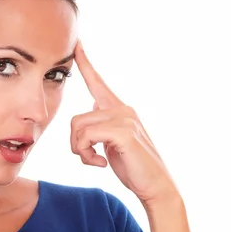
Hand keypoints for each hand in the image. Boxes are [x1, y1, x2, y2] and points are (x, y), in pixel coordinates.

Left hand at [70, 40, 179, 204]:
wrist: (156, 187)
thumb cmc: (133, 167)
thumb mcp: (113, 142)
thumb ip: (103, 125)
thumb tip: (93, 109)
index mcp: (119, 109)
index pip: (98, 82)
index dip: (85, 64)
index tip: (77, 44)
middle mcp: (122, 108)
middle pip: (75, 119)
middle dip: (75, 144)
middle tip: (89, 158)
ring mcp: (124, 118)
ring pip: (78, 128)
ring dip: (80, 151)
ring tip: (95, 160)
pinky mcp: (123, 131)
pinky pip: (86, 137)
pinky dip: (86, 155)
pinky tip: (101, 164)